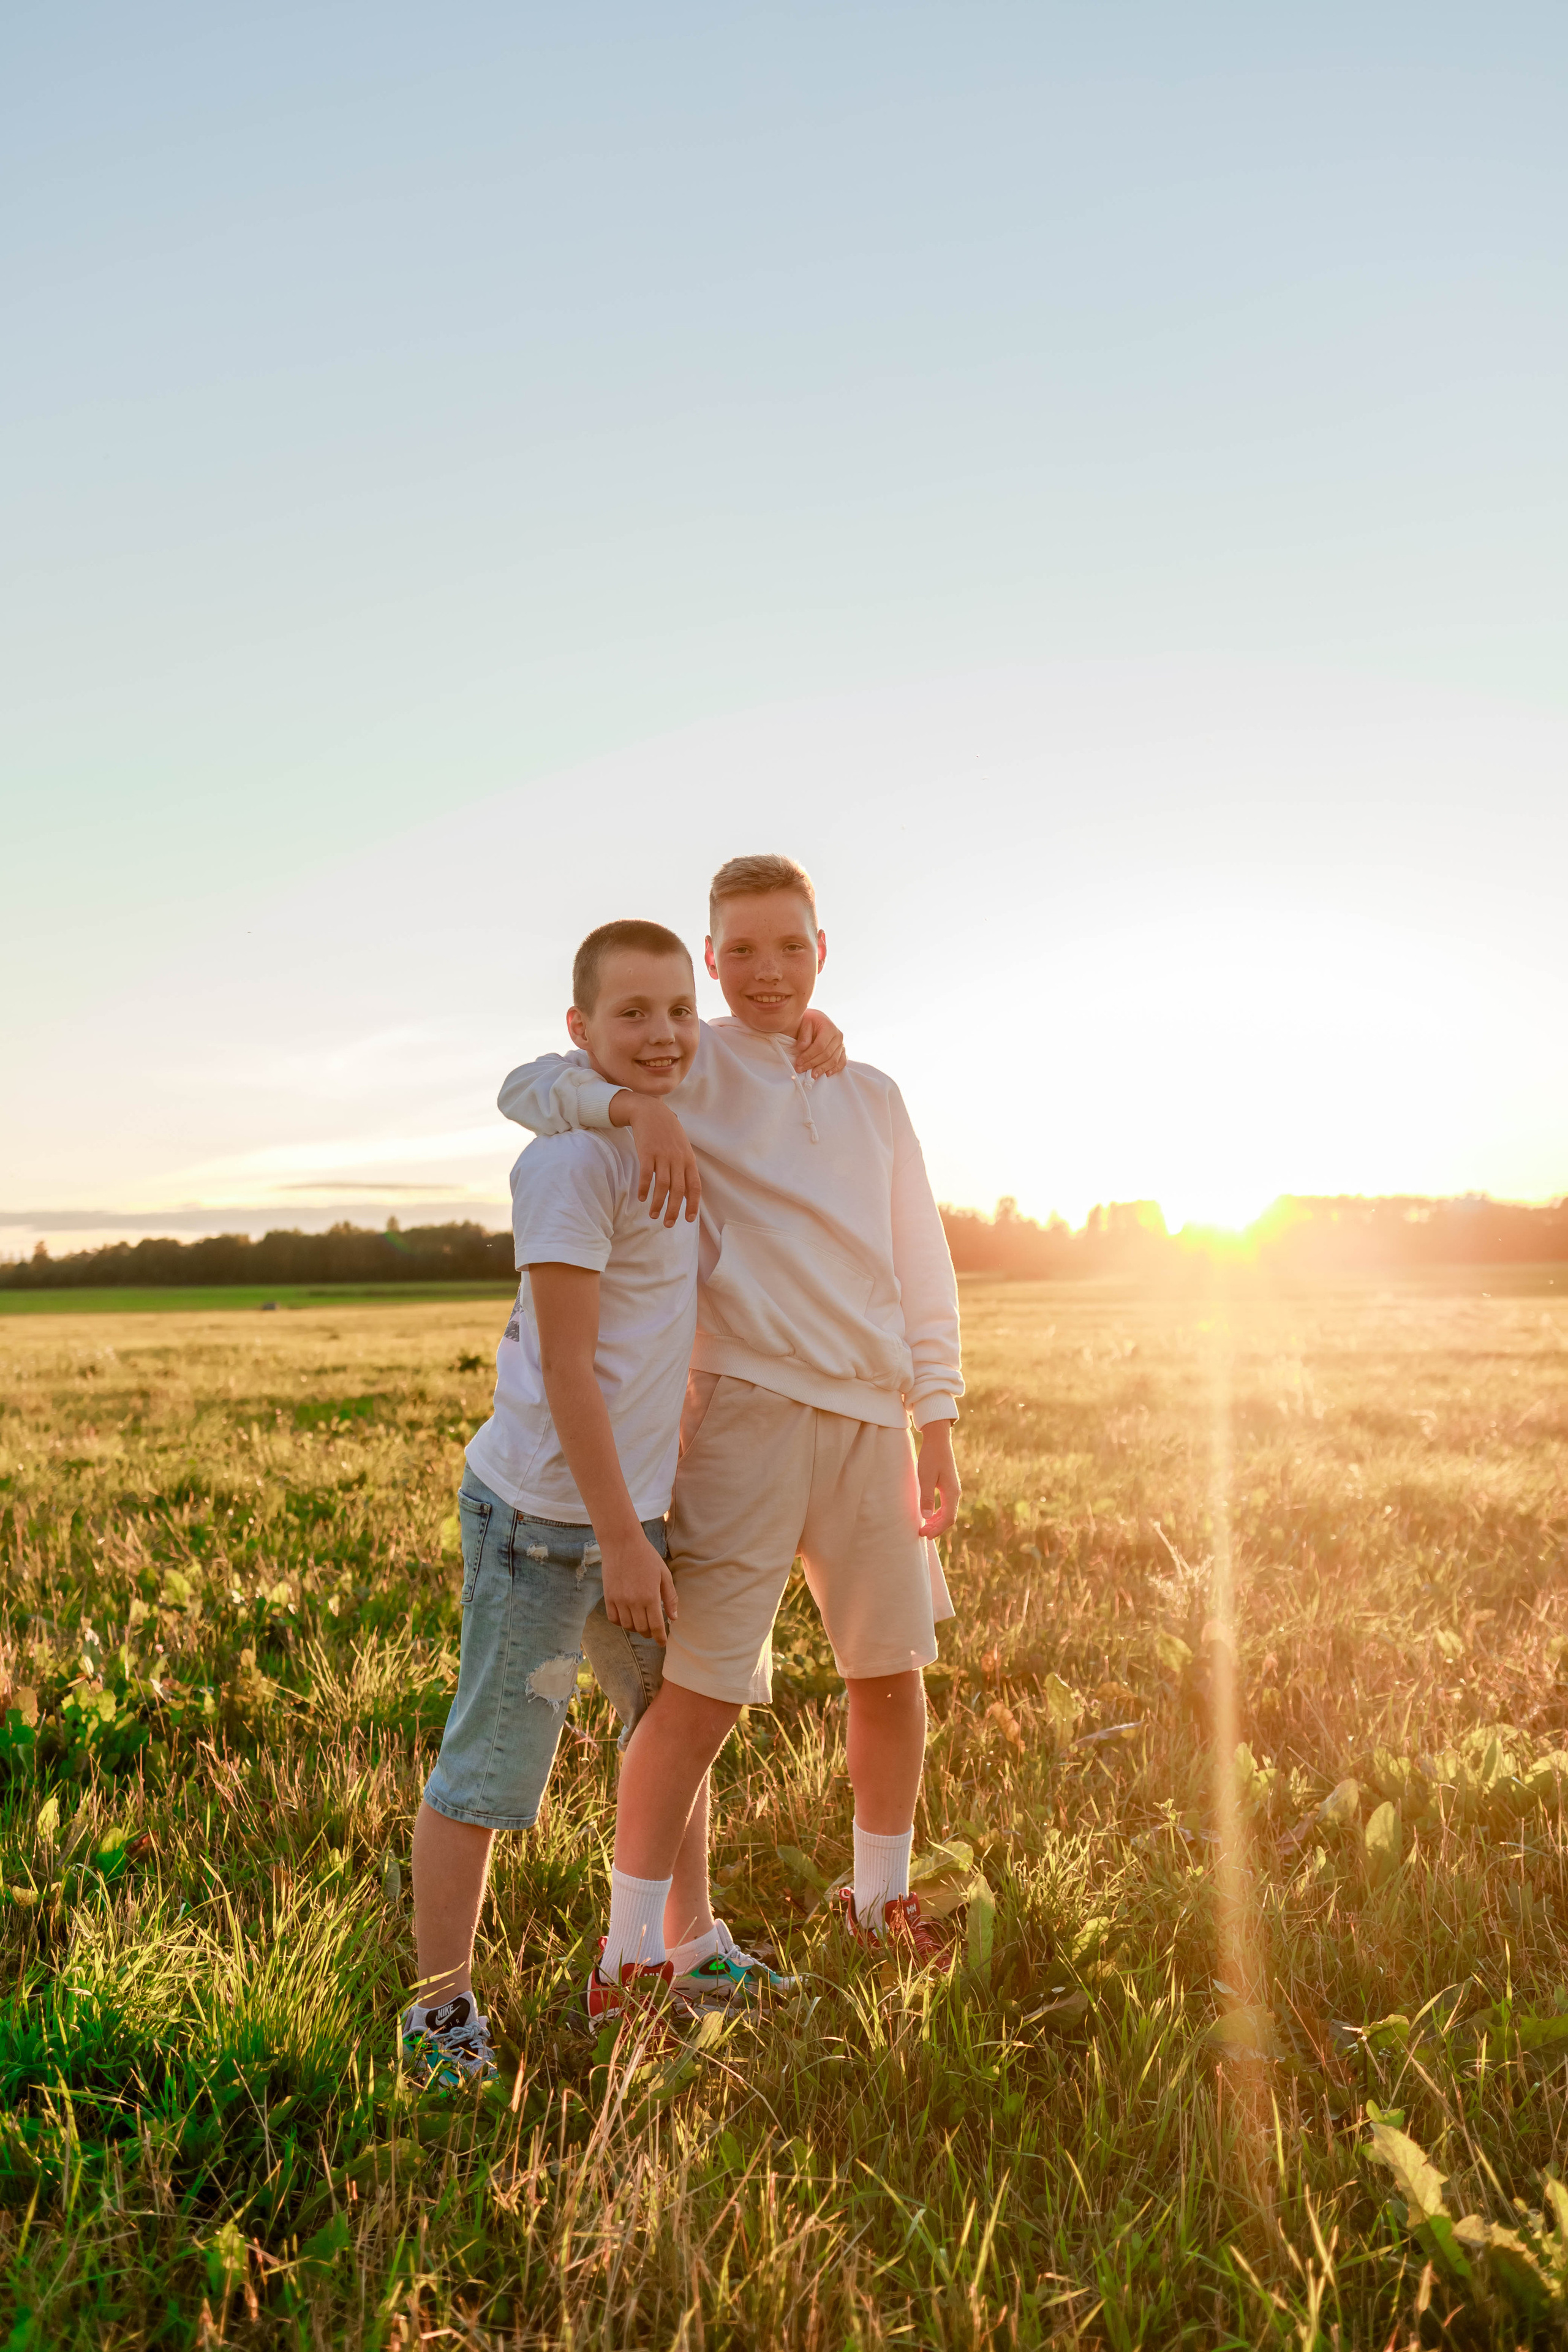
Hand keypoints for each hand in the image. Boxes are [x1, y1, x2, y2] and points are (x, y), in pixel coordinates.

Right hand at [600, 1529, 678, 1644]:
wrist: (622, 1543)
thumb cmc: (647, 1557)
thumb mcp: (664, 1575)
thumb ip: (670, 1597)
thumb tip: (673, 1618)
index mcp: (651, 1596)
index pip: (656, 1626)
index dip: (660, 1638)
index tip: (662, 1643)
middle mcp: (634, 1601)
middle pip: (642, 1629)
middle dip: (649, 1633)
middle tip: (653, 1631)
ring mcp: (619, 1600)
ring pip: (628, 1626)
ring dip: (636, 1629)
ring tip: (641, 1623)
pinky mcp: (608, 1597)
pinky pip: (614, 1619)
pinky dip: (621, 1623)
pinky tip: (628, 1618)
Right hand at [616, 1094, 700, 1224]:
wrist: (651, 1111)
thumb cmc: (668, 1133)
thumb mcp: (682, 1149)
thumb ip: (685, 1170)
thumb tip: (687, 1195)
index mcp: (689, 1160)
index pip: (695, 1186)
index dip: (693, 1204)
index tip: (689, 1219)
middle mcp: (677, 1159)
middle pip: (678, 1190)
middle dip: (674, 1210)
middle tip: (668, 1224)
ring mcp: (662, 1155)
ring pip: (662, 1185)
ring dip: (658, 1203)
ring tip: (653, 1215)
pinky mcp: (647, 1152)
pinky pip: (646, 1174)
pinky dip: (644, 1188)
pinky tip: (641, 1198)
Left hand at [793, 1008, 846, 1076]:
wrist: (817, 1019)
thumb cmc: (809, 1021)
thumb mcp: (804, 1023)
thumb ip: (804, 1036)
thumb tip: (802, 1048)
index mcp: (829, 1028)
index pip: (819, 1046)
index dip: (809, 1056)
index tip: (798, 1062)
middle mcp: (838, 1036)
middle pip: (826, 1055)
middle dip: (812, 1064)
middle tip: (801, 1070)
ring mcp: (842, 1044)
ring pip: (834, 1060)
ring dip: (822, 1069)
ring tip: (812, 1075)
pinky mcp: (842, 1050)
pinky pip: (842, 1062)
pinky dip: (835, 1069)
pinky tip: (827, 1074)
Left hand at [917, 1422, 960, 1538]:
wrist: (938, 1440)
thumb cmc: (931, 1457)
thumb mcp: (925, 1477)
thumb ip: (926, 1497)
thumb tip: (926, 1517)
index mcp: (952, 1492)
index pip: (948, 1519)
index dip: (937, 1529)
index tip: (925, 1535)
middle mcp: (955, 1493)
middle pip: (949, 1518)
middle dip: (936, 1528)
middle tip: (921, 1533)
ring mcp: (953, 1489)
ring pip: (947, 1512)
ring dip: (936, 1521)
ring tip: (923, 1527)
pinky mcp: (948, 1486)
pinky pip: (945, 1505)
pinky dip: (937, 1513)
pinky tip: (927, 1515)